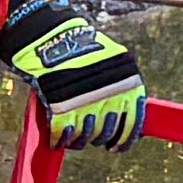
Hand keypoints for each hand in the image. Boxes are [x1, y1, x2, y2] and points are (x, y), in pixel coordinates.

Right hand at [0, 0, 149, 152]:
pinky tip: (56, 139)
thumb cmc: (81, 46)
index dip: (123, 141)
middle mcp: (110, 98)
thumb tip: (128, 115)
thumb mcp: (115, 61)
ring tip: (72, 136)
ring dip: (77, 140)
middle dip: (97, 138)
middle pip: (104, 134)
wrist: (51, 35)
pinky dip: (57, 139)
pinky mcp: (60, 111)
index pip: (132, 126)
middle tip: (90, 136)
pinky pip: (61, 135)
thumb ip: (121, 87)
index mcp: (128, 86)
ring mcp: (85, 106)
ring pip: (83, 138)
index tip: (116, 148)